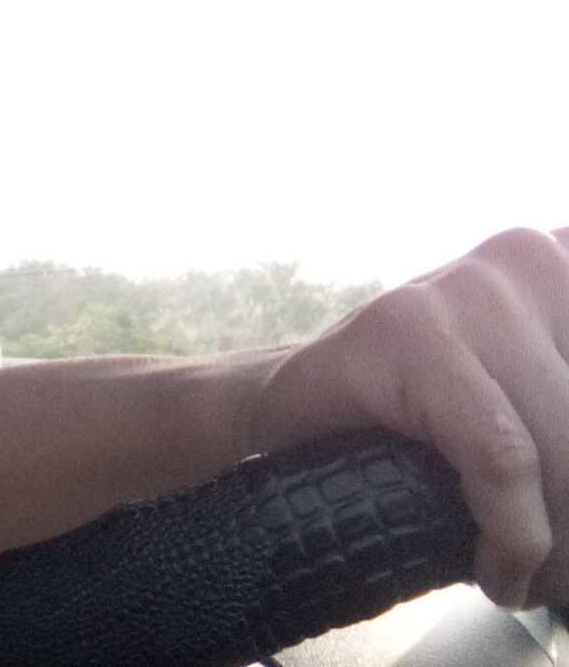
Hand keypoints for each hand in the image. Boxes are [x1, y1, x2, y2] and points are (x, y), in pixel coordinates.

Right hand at [242, 227, 568, 609]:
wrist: (295, 413)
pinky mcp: (408, 329)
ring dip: (561, 546)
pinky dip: (512, 534)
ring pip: (566, 446)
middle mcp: (533, 255)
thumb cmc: (431, 422)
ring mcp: (468, 285)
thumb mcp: (543, 397)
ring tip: (542, 581)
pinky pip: (501, 455)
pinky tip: (499, 568)